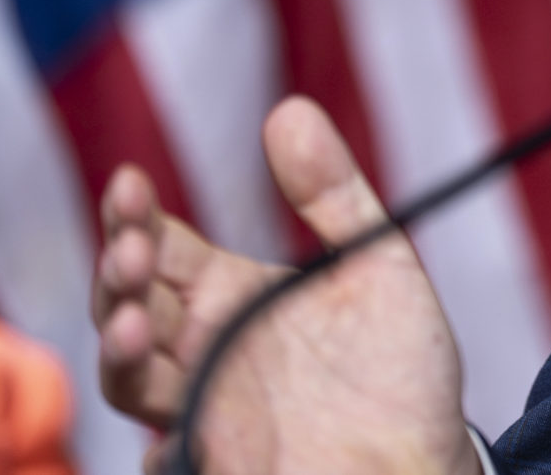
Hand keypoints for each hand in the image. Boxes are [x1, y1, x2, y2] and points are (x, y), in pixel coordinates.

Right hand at [92, 96, 478, 474]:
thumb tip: (288, 110)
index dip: (134, 216)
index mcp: (231, 294)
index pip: (161, 246)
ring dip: (121, 349)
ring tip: (139, 321)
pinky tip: (173, 434)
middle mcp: (206, 349)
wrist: (431, 458)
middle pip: (129, 305)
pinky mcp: (222, 462)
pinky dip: (161, 449)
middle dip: (119, 273)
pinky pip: (167, 458)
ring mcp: (207, 408)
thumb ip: (332, 192)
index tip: (129, 180)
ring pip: (130, 379)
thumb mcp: (376, 263)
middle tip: (134, 247)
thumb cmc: (401, 366)